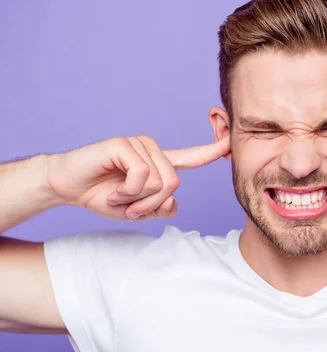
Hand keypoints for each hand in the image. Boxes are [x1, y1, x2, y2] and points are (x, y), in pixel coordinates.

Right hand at [46, 135, 230, 219]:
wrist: (68, 188)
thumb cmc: (103, 196)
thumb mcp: (137, 210)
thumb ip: (160, 208)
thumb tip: (174, 200)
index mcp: (160, 163)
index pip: (192, 157)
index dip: (213, 151)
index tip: (231, 141)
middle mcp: (153, 150)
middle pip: (174, 184)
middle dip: (151, 205)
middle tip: (129, 207)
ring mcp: (139, 145)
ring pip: (159, 182)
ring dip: (136, 200)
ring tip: (117, 196)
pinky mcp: (124, 144)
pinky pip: (141, 176)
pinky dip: (126, 192)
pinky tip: (111, 190)